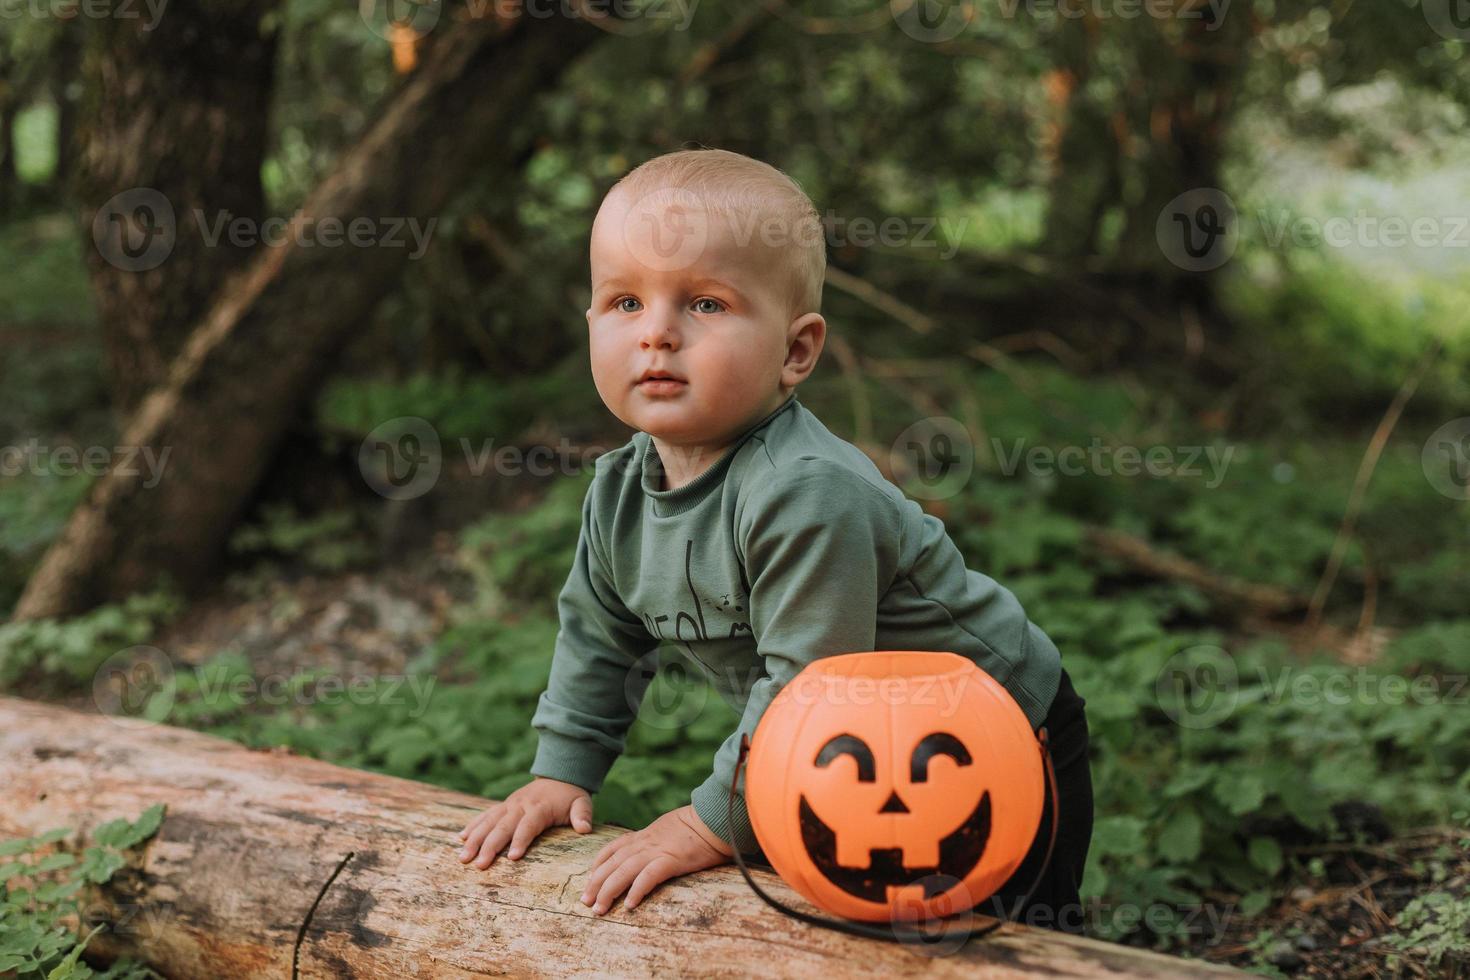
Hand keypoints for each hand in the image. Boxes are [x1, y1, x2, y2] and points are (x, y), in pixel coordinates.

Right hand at [456, 776, 593, 868]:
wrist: (559, 774)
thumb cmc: (570, 796)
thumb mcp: (581, 802)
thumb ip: (582, 815)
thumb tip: (584, 829)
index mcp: (540, 807)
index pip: (528, 825)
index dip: (520, 841)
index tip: (512, 858)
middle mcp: (520, 805)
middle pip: (503, 827)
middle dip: (490, 846)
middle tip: (478, 865)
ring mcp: (509, 805)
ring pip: (489, 822)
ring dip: (475, 839)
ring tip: (463, 857)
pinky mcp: (503, 805)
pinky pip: (485, 815)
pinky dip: (473, 826)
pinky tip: (461, 838)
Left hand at [579, 805, 733, 915]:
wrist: (714, 817)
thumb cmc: (697, 825)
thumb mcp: (669, 828)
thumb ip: (657, 839)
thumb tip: (654, 851)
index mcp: (644, 835)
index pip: (612, 849)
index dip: (597, 865)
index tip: (589, 880)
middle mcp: (645, 843)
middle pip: (612, 863)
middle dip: (596, 883)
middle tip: (586, 902)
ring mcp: (657, 850)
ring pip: (624, 871)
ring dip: (609, 891)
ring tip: (599, 909)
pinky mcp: (672, 860)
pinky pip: (649, 876)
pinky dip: (637, 890)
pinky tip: (629, 905)